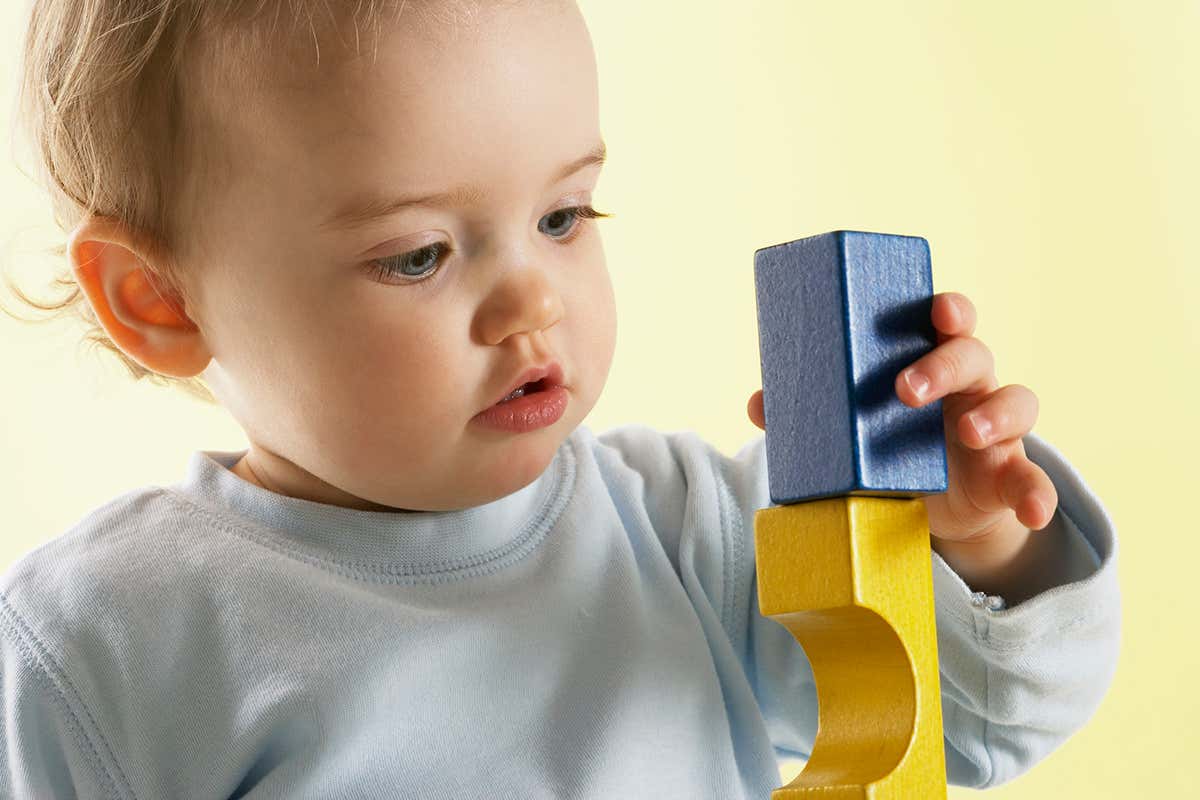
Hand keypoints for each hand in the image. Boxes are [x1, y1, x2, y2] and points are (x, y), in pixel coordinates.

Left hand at [746, 292, 1057, 542]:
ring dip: (996, 414)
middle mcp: (969, 386)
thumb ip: (809, 414)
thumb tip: (758, 403)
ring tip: (970, 431)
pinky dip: (1038, 493)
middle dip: (945, 364)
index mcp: (929, 361)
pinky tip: (1032, 511)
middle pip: (974, 354)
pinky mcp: (1007, 474)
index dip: (946, 308)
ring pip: (1017, 402)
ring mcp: (996, 429)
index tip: (934, 309)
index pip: (945, 320)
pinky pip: (1032, 478)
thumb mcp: (849, 430)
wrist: (927, 508)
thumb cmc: (886, 447)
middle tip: (906, 389)